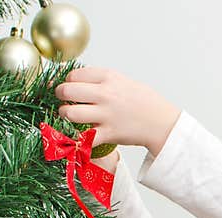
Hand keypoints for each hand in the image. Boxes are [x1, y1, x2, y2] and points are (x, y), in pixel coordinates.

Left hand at [55, 67, 180, 155]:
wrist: (161, 122)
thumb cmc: (144, 102)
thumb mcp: (123, 81)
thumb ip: (100, 80)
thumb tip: (76, 81)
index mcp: (108, 77)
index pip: (74, 75)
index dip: (65, 81)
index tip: (66, 87)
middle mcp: (105, 94)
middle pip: (67, 91)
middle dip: (59, 96)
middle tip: (62, 101)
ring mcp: (106, 114)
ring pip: (70, 113)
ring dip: (64, 115)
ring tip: (68, 117)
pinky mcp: (109, 133)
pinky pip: (83, 137)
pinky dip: (76, 138)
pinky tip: (76, 135)